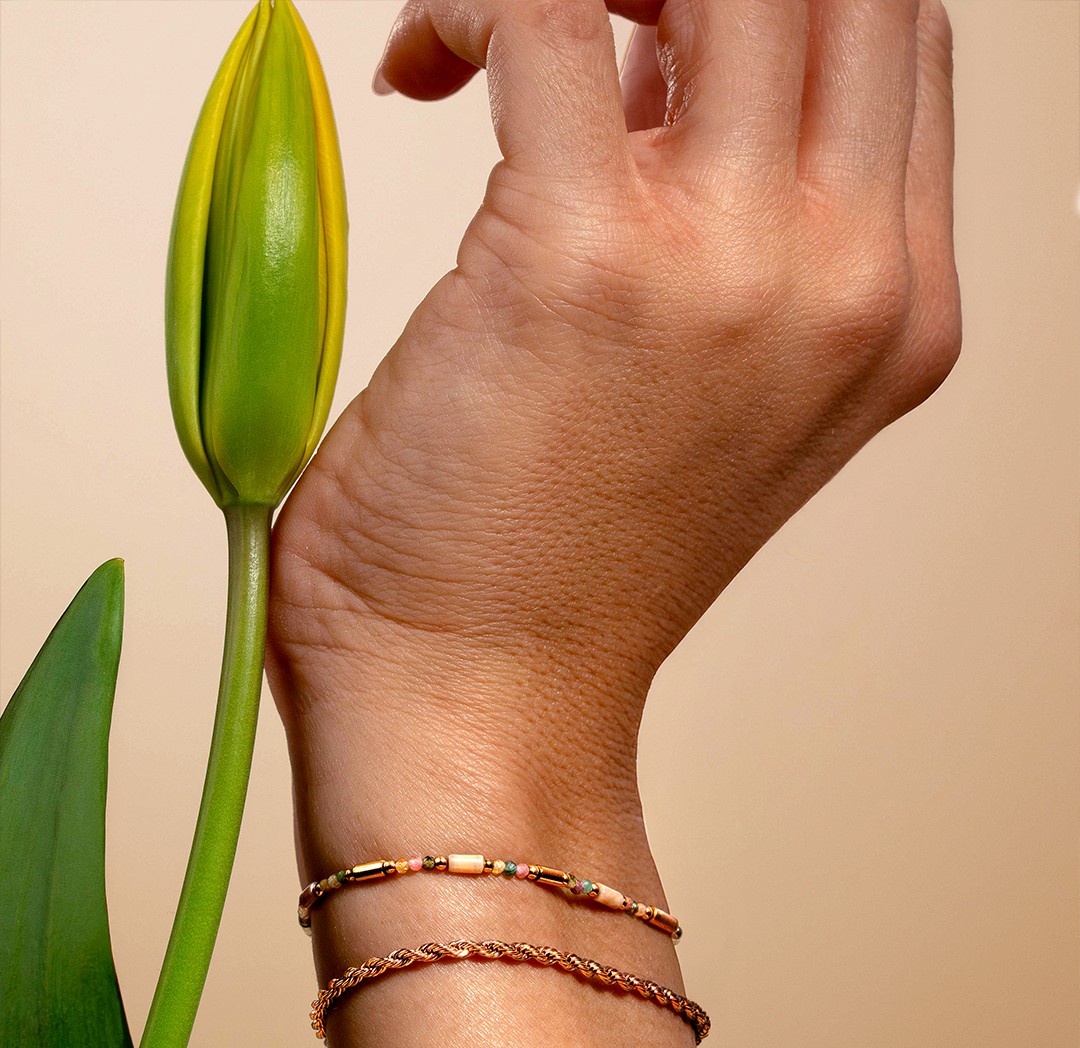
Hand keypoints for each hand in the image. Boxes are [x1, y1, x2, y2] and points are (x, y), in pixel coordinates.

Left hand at [267, 0, 958, 880]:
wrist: (481, 714)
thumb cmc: (551, 574)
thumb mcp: (707, 395)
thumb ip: (724, 231)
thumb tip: (650, 82)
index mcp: (890, 311)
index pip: (889, 33)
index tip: (636, 29)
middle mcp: (848, 277)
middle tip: (567, 17)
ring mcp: (737, 266)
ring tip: (487, 45)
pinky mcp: (583, 260)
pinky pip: (541, 5)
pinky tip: (420, 71)